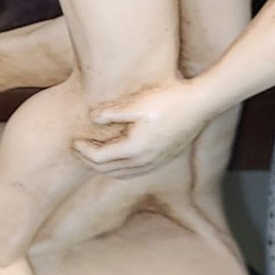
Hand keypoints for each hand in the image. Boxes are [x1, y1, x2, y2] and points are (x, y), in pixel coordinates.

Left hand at [74, 77, 212, 177]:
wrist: (200, 104)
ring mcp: (156, 162)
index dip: (84, 150)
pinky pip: (136, 172)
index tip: (74, 140)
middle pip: (108, 170)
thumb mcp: (136, 103)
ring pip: (122, 174)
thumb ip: (112, 113)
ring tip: (94, 156)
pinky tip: (119, 157)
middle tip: (79, 150)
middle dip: (90, 162)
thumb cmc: (169, 100)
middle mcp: (144, 161)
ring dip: (105, 168)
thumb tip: (92, 118)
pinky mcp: (164, 158)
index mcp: (134, 149)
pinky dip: (121, 169)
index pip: (100, 158)